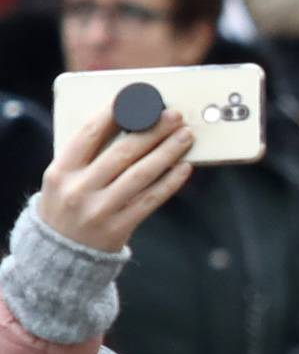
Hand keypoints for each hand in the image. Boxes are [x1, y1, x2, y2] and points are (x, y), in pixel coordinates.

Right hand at [37, 104, 194, 253]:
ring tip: (185, 136)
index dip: (114, 113)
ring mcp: (99, 211)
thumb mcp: (62, 179)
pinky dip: (169, 182)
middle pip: (122, 153)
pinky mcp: (118, 228)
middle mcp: (78, 190)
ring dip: (167, 152)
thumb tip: (128, 121)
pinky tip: (184, 167)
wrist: (59, 257)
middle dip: (151, 130)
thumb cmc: (66, 205)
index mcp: (60, 172)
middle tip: (174, 114)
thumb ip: (86, 155)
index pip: (89, 134)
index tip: (137, 97)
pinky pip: (150, 200)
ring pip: (140, 175)